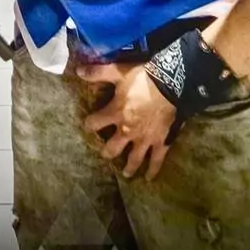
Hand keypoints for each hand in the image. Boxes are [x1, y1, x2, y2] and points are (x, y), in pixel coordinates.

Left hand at [78, 62, 176, 179]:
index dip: (89, 124)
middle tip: (105, 154)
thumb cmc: (143, 78)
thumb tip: (78, 70)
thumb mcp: (118, 72)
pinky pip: (156, 160)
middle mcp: (127, 131)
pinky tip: (149, 178)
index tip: (88, 125)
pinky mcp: (161, 142)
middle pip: (112, 148)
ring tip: (125, 174)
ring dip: (128, 167)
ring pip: (134, 159)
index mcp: (115, 113)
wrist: (171, 85)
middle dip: (107, 152)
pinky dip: (153, 170)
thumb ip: (98, 72)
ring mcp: (144, 139)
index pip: (94, 123)